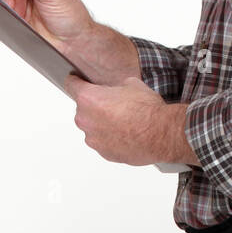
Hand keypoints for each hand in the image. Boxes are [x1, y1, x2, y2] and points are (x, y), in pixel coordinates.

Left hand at [64, 74, 194, 165]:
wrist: (160, 133)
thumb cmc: (146, 110)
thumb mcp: (132, 84)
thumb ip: (116, 87)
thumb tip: (117, 90)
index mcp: (89, 98)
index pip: (72, 85)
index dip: (75, 80)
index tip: (75, 80)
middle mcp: (85, 119)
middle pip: (83, 108)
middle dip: (96, 105)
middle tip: (116, 103)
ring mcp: (92, 138)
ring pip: (92, 126)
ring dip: (103, 123)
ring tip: (125, 120)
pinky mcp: (102, 152)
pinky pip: (102, 141)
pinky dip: (111, 137)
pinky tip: (127, 132)